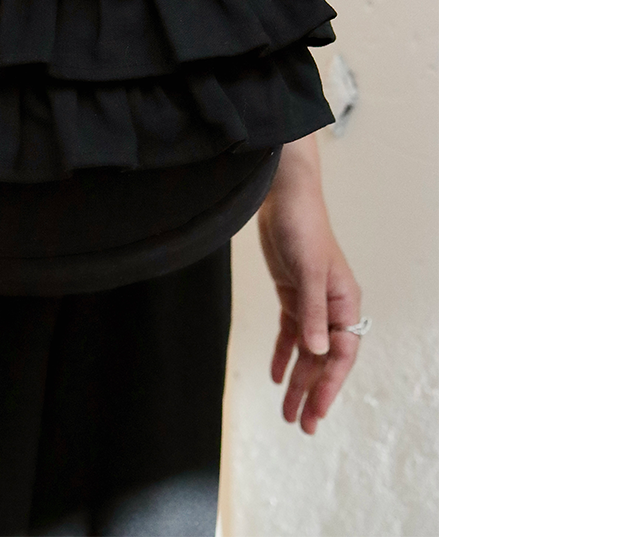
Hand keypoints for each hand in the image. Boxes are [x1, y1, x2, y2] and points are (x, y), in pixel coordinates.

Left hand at [257, 137, 361, 433]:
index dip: (329, 384)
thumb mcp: (307, 270)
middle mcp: (332, 307)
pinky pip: (291, 333)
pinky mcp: (293, 294)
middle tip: (303, 427)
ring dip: (298, 380)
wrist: (284, 196)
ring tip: (288, 413)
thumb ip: (312, 311)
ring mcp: (312, 302)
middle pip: (324, 359)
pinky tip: (278, 377)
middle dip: (314, 392)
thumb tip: (318, 351)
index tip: (317, 411)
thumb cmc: (303, 228)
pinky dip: (285, 355)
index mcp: (345, 303)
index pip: (341, 353)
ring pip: (307, 351)